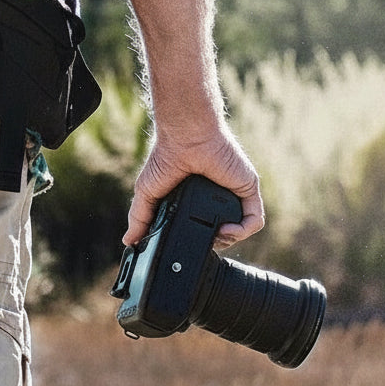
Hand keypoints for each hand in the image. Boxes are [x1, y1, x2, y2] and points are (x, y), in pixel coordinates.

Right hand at [123, 124, 263, 249]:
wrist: (186, 140)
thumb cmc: (166, 158)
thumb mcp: (147, 193)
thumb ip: (140, 218)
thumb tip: (130, 241)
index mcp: (196, 200)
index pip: (202, 228)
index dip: (197, 240)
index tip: (188, 245)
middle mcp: (217, 198)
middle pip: (223, 233)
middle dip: (214, 243)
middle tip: (202, 240)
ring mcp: (234, 195)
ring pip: (240, 229)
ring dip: (228, 239)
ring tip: (214, 234)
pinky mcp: (247, 190)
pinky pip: (254, 221)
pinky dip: (243, 231)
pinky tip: (226, 228)